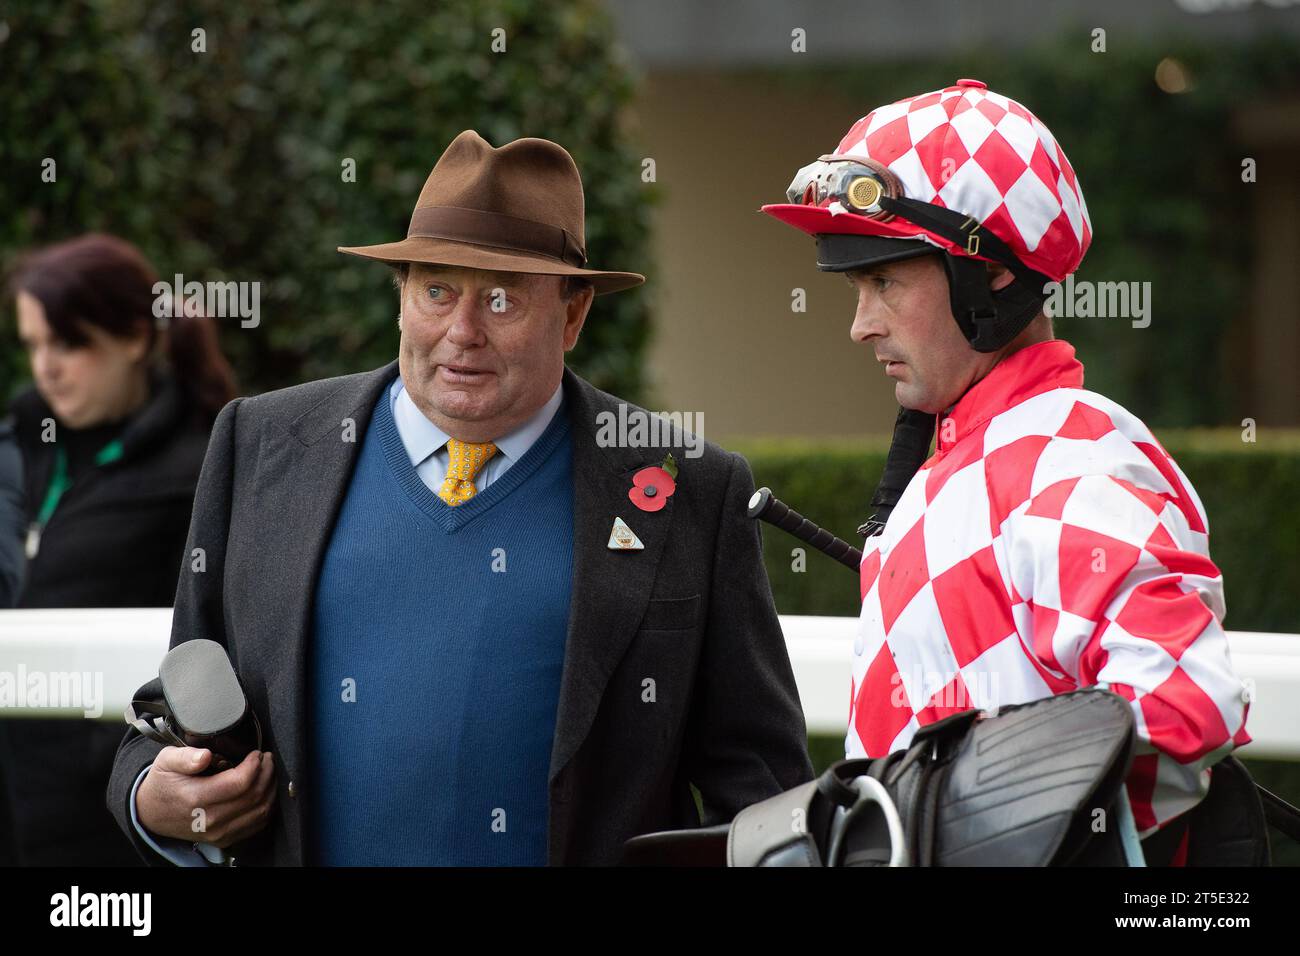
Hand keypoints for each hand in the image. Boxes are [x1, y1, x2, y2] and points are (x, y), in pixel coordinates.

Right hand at [136, 747, 275, 848]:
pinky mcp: (224, 839)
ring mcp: (218, 833)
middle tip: (267, 758)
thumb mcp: (166, 761)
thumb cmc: (162, 783)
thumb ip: (186, 757)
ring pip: (260, 811)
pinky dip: (266, 806)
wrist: (151, 813)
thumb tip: (206, 756)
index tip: (257, 753)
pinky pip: (256, 825)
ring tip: (268, 772)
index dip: (255, 765)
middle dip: (267, 773)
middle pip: (254, 796)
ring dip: (270, 789)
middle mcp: (209, 819)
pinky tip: (265, 791)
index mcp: (196, 798)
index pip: (240, 783)